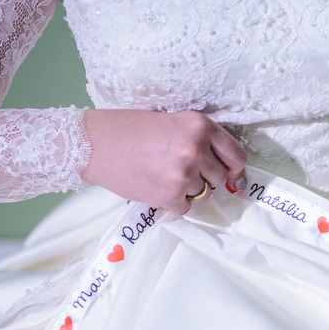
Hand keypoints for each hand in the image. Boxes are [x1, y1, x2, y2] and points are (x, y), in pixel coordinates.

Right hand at [81, 109, 247, 213]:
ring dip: (188, 190)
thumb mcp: (172, 121)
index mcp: (200, 126)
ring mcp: (184, 175)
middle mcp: (196, 150)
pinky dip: (174, 202)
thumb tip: (228, 170)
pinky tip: (155, 185)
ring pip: (203, 194)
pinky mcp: (170, 196)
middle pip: (219, 177)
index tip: (230, 174)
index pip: (236, 155)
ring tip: (162, 174)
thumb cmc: (128, 129)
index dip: (234, 168)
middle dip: (205, 177)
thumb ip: (200, 140)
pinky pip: (186, 207)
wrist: (92, 144)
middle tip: (178, 168)